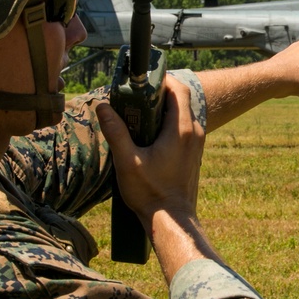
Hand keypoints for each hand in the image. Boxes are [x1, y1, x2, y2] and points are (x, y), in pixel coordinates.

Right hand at [96, 77, 204, 221]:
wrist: (172, 219)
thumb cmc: (150, 193)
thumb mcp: (127, 162)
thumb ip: (115, 132)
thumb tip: (102, 107)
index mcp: (180, 130)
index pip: (178, 90)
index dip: (162, 79)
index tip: (142, 80)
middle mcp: (193, 132)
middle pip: (181, 98)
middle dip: (159, 92)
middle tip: (135, 95)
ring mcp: (196, 142)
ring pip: (183, 112)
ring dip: (164, 107)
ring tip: (139, 113)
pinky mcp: (194, 152)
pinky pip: (184, 126)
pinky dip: (169, 121)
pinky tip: (149, 132)